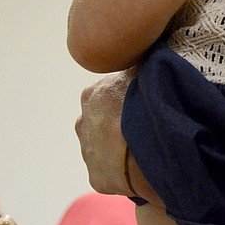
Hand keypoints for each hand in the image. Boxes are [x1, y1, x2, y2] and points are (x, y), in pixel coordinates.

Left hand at [74, 69, 133, 194]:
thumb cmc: (142, 107)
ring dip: (117, 147)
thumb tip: (140, 47)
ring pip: (103, 146)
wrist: (142, 151)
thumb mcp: (140, 73)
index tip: (140, 102)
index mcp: (91, 95)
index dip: (124, 97)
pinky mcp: (95, 177)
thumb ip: (136, 62)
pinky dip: (121, 169)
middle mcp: (82, 123)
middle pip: (101, 120)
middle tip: (140, 125)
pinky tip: (137, 166)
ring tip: (139, 148)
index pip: (108, 92)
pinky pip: (109, 171)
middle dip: (116, 123)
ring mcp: (87, 152)